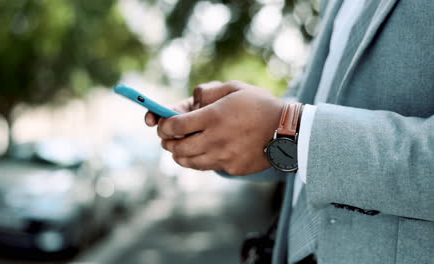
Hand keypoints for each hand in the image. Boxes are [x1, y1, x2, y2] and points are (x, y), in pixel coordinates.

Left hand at [151, 81, 285, 175]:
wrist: (287, 130)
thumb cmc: (260, 105)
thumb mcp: (234, 87)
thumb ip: (208, 91)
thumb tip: (191, 99)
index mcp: (213, 116)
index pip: (175, 126)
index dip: (162, 126)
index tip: (161, 125)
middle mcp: (215, 139)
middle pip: (177, 148)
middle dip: (167, 143)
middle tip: (167, 138)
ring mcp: (223, 156)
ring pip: (189, 162)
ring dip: (179, 155)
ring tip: (180, 148)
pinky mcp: (231, 168)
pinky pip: (207, 167)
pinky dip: (199, 161)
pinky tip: (203, 152)